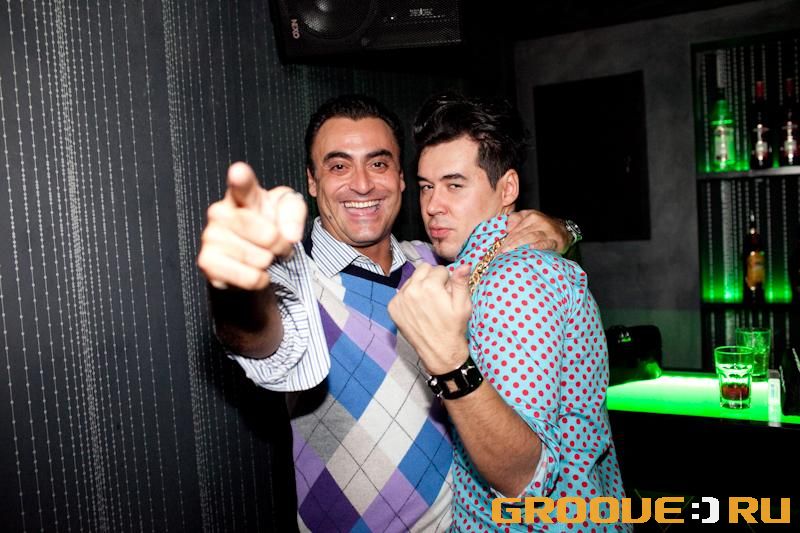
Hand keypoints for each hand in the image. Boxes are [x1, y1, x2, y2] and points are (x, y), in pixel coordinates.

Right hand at [197, 162, 306, 290]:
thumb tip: (289, 235)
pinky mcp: (207, 262)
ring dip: (270, 262)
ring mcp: (210, 236)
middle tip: (278, 244)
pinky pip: (249, 277)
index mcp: (241, 194)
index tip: (239, 172)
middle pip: (267, 234)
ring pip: (259, 258)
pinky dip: (260, 279)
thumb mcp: (290, 210)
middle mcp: (220, 212)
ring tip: (264, 256)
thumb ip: (294, 213)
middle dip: (281, 245)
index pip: (243, 185)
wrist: (258, 256)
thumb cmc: (272, 225)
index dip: (241, 179)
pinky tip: (255, 271)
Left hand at [388, 264, 471, 374]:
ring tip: (428, 303)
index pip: (440, 269)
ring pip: (412, 279)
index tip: (448, 293)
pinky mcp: (392, 307)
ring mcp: (399, 299)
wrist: (439, 351)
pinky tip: (418, 310)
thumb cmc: (453, 328)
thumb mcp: (463, 305)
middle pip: (423, 269)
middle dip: (432, 278)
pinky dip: (410, 297)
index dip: (447, 279)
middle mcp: (411, 290)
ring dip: (420, 286)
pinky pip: (402, 292)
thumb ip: (461, 282)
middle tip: (438, 295)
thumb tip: (464, 265)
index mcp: (430, 286)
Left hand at [503, 209, 569, 253]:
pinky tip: (530, 248)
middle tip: (500, 254)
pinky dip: (538, 245)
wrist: (563, 231)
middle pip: (520, 233)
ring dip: (518, 245)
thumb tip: (506, 228)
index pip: (514, 228)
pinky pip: (546, 243)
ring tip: (509, 253)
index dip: (505, 239)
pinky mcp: (556, 240)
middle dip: (509, 244)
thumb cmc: (541, 227)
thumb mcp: (528, 219)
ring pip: (530, 237)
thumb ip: (515, 220)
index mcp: (530, 215)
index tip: (497, 250)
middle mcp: (539, 221)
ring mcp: (548, 231)